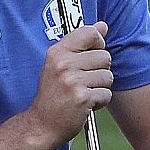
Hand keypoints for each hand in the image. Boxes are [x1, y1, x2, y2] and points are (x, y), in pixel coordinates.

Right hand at [26, 21, 111, 145]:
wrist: (41, 124)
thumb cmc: (53, 94)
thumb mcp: (59, 64)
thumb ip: (81, 43)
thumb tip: (103, 25)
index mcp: (57, 52)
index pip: (90, 33)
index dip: (98, 43)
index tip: (91, 54)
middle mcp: (64, 64)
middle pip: (105, 56)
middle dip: (100, 70)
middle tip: (83, 81)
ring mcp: (73, 82)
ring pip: (108, 76)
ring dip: (100, 87)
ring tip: (83, 93)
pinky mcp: (82, 98)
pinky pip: (106, 94)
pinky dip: (99, 102)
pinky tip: (84, 104)